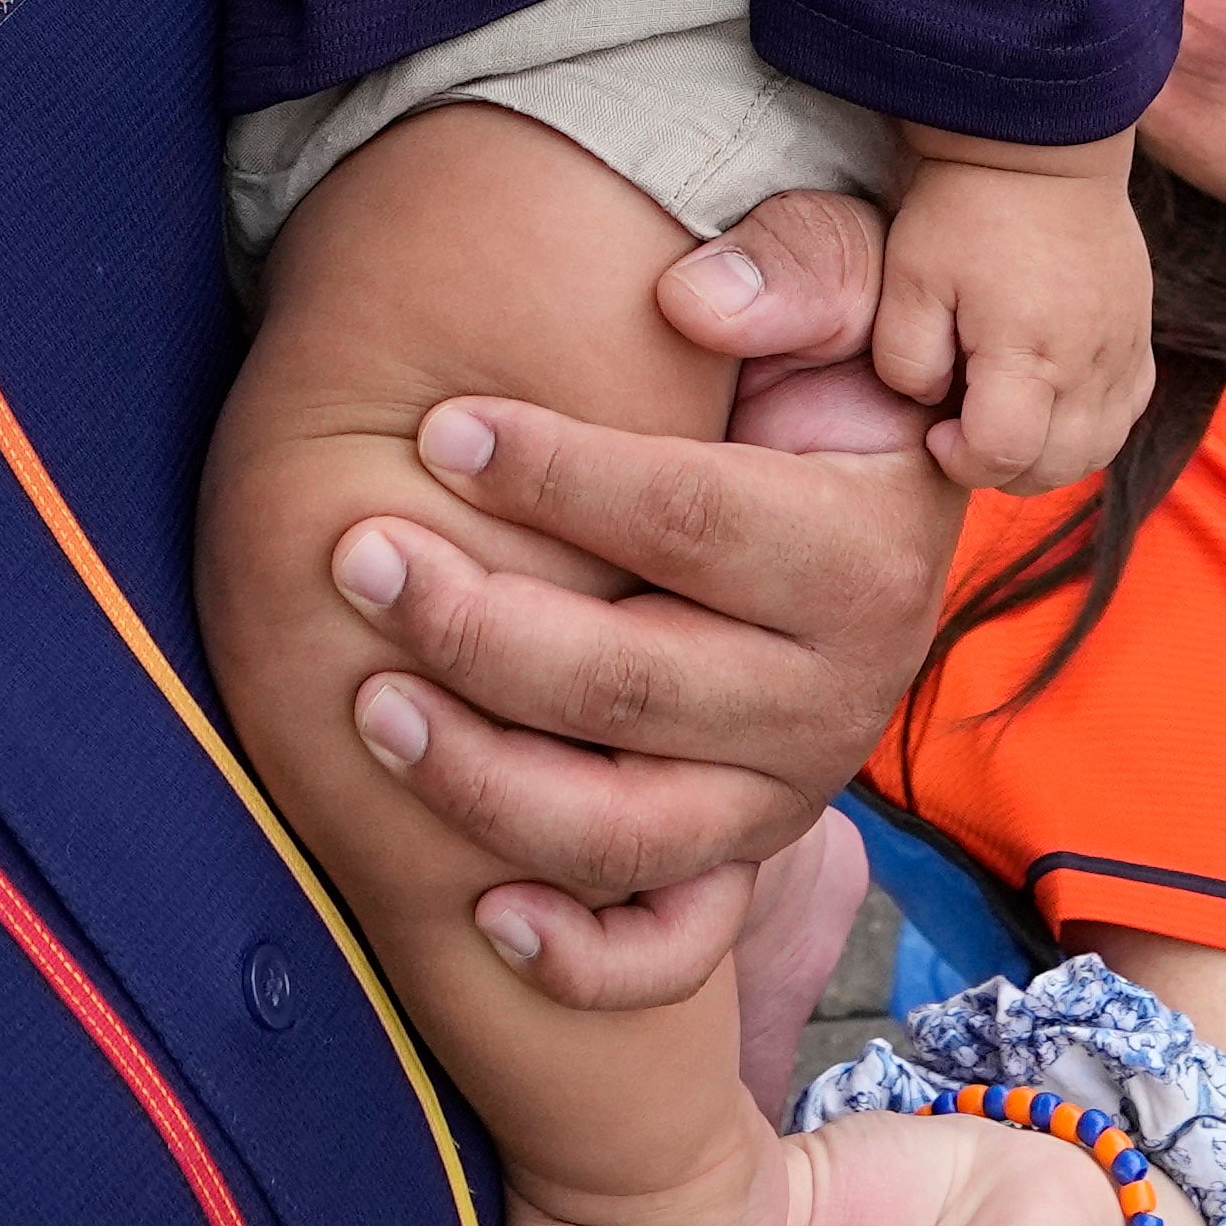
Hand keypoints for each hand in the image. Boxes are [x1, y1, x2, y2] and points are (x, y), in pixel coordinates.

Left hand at [337, 197, 960, 1005]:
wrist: (863, 517)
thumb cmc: (825, 392)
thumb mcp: (853, 303)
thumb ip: (804, 270)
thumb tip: (696, 298)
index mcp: (867, 553)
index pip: (697, 523)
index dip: (562, 476)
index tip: (443, 428)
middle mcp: (838, 695)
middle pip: (636, 684)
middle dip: (479, 624)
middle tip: (357, 553)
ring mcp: (784, 795)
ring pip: (628, 827)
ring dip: (483, 779)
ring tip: (367, 702)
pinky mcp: (742, 862)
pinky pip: (665, 944)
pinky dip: (579, 956)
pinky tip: (481, 915)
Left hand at [877, 137, 1156, 491]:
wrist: (1039, 143)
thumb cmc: (965, 208)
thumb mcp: (908, 279)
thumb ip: (905, 362)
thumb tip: (933, 403)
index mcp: (1027, 352)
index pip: (1002, 456)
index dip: (959, 460)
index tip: (935, 427)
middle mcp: (1088, 360)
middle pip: (1056, 468)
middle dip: (1001, 467)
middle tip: (963, 424)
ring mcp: (1124, 348)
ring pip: (1098, 449)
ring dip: (1047, 454)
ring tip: (1004, 414)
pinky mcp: (1139, 332)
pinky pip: (1128, 409)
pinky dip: (1089, 423)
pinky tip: (1050, 394)